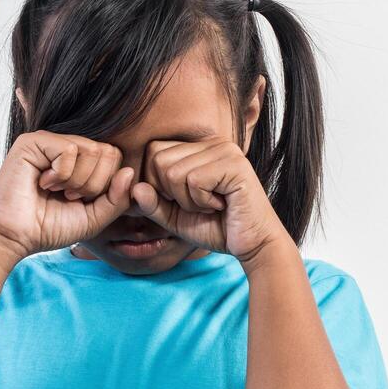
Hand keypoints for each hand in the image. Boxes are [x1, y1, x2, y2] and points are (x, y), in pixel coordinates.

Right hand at [0, 130, 135, 263]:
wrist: (14, 236)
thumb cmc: (49, 227)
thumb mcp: (94, 218)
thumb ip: (117, 198)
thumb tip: (130, 171)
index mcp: (81, 160)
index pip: (115, 157)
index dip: (106, 185)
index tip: (80, 200)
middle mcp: (66, 146)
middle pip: (108, 151)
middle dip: (94, 184)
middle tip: (69, 196)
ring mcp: (50, 141)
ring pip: (92, 150)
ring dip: (78, 181)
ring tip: (56, 191)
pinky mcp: (33, 141)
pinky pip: (70, 149)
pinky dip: (62, 175)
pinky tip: (43, 183)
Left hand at [132, 138, 289, 264]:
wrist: (253, 245)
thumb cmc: (216, 228)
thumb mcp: (174, 217)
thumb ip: (152, 203)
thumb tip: (134, 187)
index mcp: (197, 148)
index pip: (153, 151)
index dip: (158, 184)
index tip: (184, 201)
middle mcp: (211, 143)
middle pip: (158, 159)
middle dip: (171, 193)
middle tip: (199, 204)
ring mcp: (224, 150)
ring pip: (173, 172)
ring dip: (187, 200)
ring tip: (210, 205)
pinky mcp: (234, 164)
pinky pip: (193, 180)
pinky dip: (200, 202)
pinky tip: (220, 205)